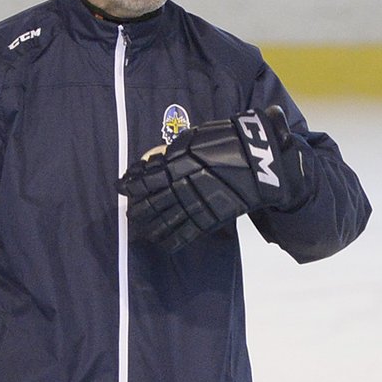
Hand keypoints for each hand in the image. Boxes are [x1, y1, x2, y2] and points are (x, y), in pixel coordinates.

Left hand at [120, 106, 310, 252]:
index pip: (145, 178)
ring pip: (164, 220)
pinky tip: (163, 243)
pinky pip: (186, 232)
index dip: (131, 185)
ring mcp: (194, 203)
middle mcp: (180, 184)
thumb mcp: (198, 138)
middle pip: (151, 202)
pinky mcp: (209, 218)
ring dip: (150, 226)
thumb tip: (156, 163)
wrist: (260, 160)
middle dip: (138, 209)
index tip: (122, 188)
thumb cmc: (230, 141)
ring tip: (142, 231)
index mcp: (176, 161)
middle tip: (130, 214)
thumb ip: (176, 152)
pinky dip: (172, 239)